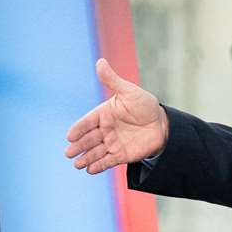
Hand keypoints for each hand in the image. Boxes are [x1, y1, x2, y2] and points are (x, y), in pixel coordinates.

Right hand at [64, 58, 169, 173]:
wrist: (163, 124)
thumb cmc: (145, 105)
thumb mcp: (129, 91)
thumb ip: (112, 80)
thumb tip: (100, 62)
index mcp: (104, 114)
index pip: (88, 122)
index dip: (78, 129)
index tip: (70, 136)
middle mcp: (105, 129)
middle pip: (89, 139)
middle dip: (78, 146)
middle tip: (69, 153)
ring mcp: (112, 143)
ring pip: (95, 152)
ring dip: (85, 158)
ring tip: (77, 164)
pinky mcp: (120, 155)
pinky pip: (107, 161)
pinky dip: (98, 166)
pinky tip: (90, 170)